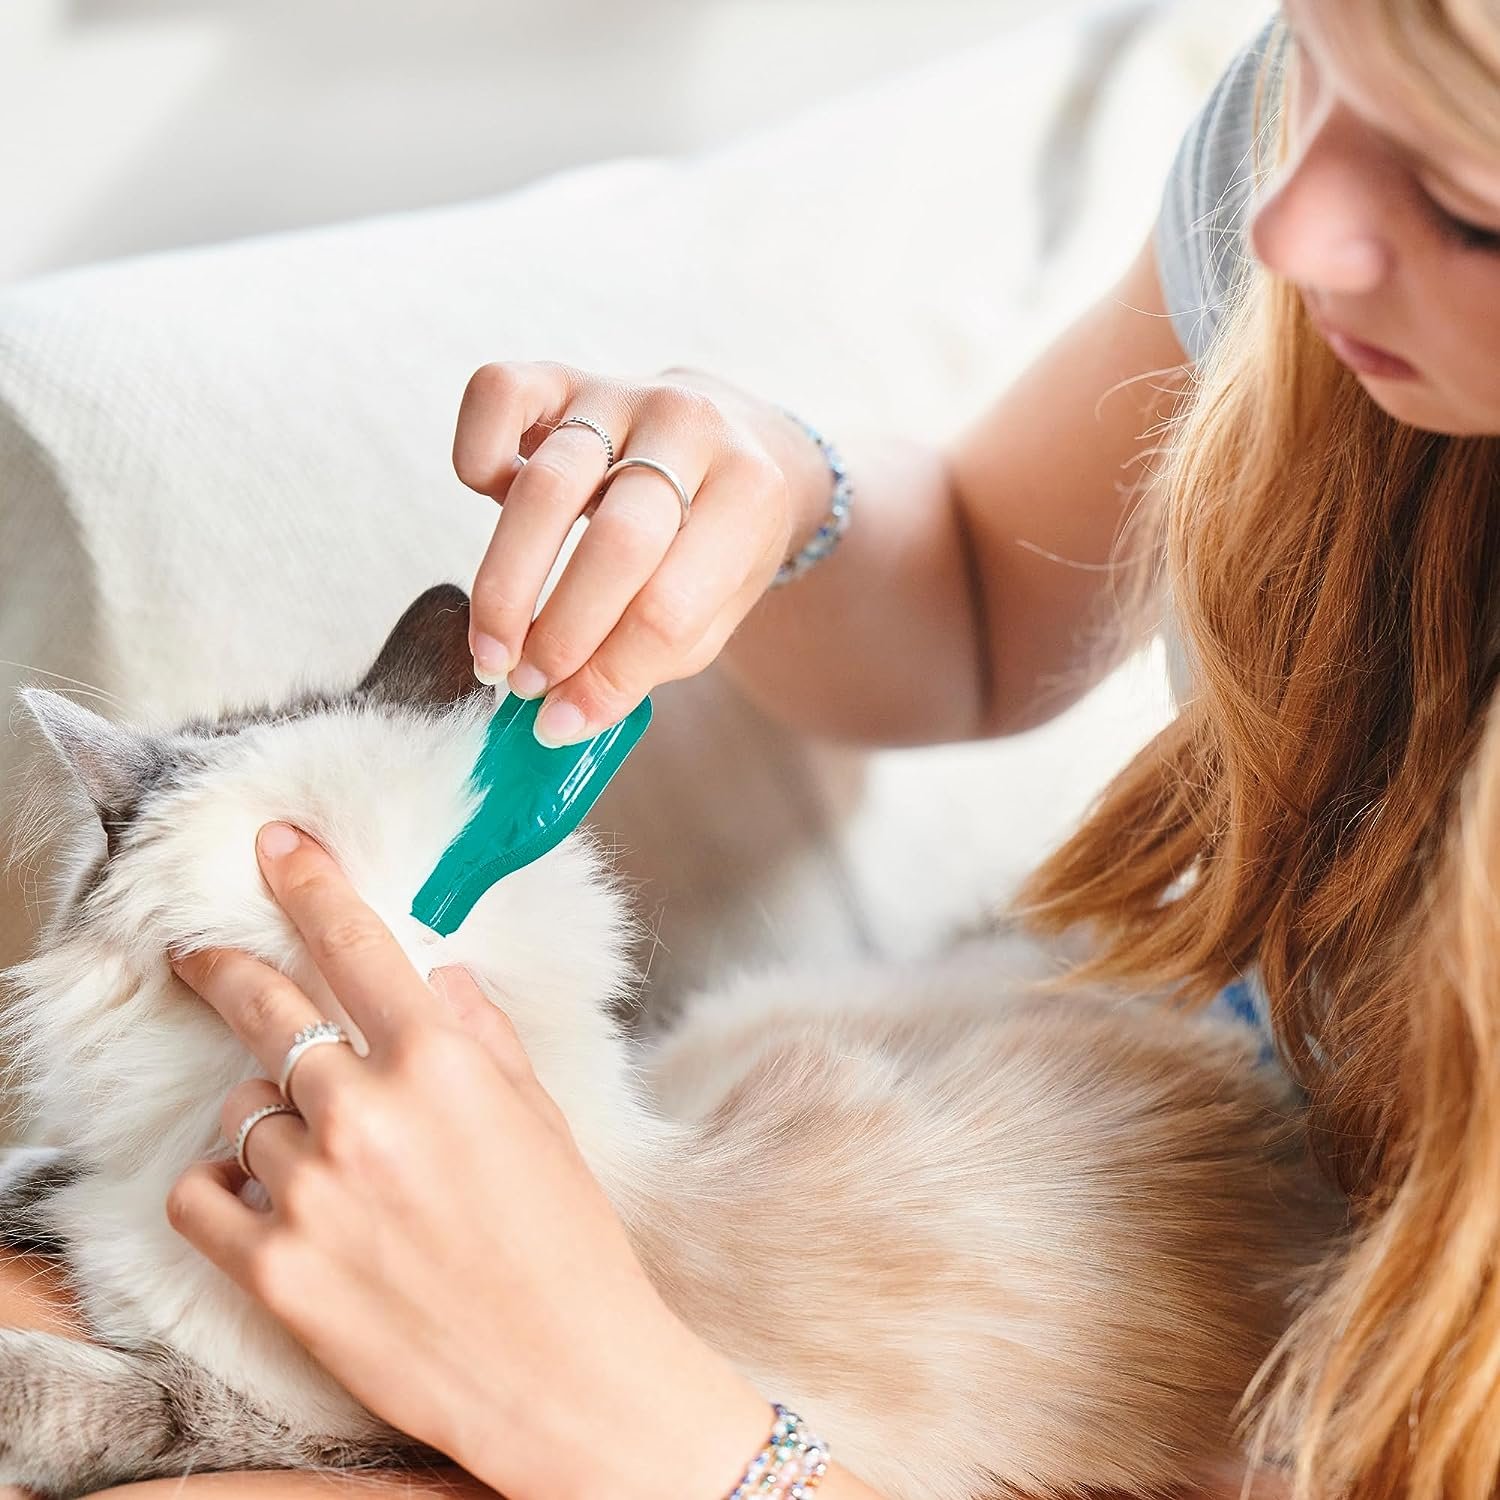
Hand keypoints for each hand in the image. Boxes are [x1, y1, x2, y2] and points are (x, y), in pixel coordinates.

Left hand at [166, 822, 768, 1499]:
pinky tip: (265, 1196)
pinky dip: (222, 1184)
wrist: (561, 1376)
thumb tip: (444, 981)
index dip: (309, 884)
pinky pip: (203, 1192)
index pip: (355, 944)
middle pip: (266, 1011)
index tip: (277, 845)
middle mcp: (368, 1112)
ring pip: (243, 1109)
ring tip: (320, 1156)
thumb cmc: (567, 1241)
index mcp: (441, 1063)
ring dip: (269, 1115)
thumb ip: (484, 1038)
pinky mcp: (275, 1269)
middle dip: (225, 970)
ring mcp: (313, 1191)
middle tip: (199, 958)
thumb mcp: (541, 1119)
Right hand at [451, 361, 831, 746]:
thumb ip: (646, 661)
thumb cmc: (716, 544)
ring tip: (492, 647)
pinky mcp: (560, 373)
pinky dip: (479, 454)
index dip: (610, 674)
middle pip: (618, 542)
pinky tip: (490, 504)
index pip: (671, 606)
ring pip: (549, 482)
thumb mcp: (714, 610)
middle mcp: (688, 427)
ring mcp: (622, 392)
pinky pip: (498, 396)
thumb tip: (561, 715)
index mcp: (749, 493)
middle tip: (524, 685)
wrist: (733, 441)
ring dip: (507, 580)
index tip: (562, 720)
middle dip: (562, 632)